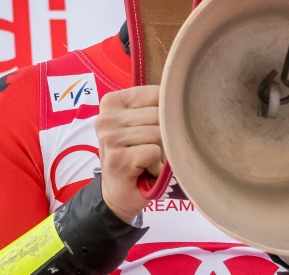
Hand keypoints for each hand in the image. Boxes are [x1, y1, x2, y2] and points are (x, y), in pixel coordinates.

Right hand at [95, 85, 162, 222]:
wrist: (119, 195)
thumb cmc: (136, 155)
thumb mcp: (142, 124)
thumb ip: (156, 107)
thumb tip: (183, 98)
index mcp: (112, 102)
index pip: (157, 93)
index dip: (166, 114)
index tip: (154, 129)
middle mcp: (106, 118)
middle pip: (159, 114)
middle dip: (164, 135)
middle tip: (151, 150)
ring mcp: (109, 138)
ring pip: (159, 133)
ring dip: (161, 152)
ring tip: (148, 160)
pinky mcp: (117, 158)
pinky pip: (154, 152)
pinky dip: (157, 165)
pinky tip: (145, 170)